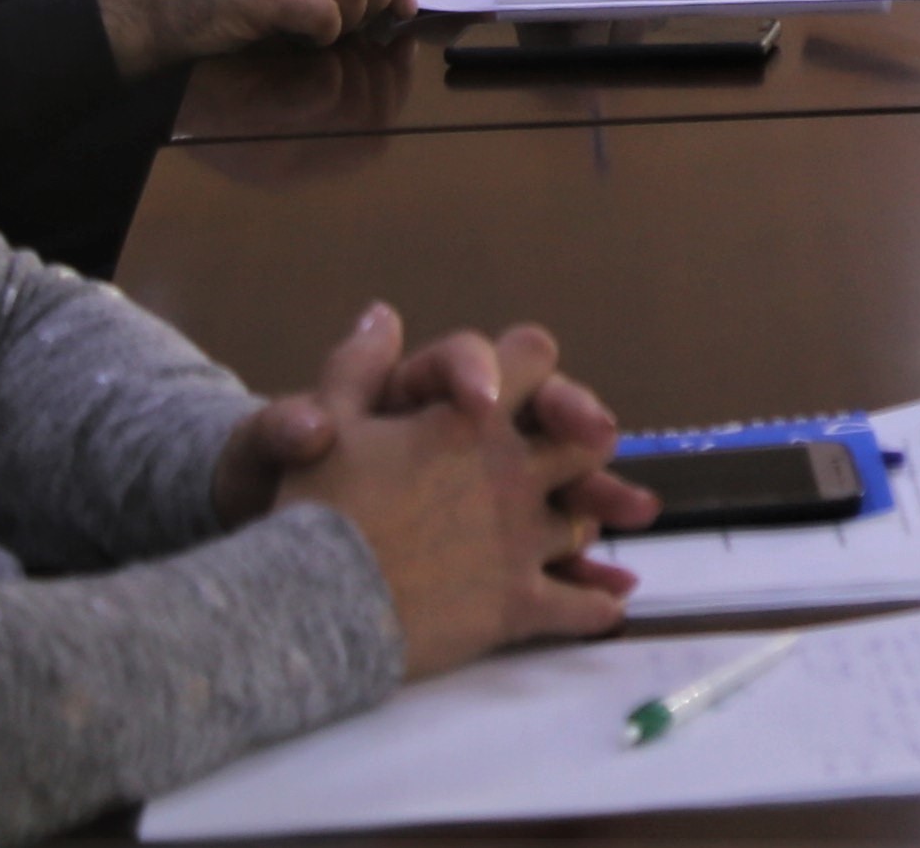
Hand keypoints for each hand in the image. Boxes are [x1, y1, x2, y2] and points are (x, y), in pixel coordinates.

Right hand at [271, 307, 653, 673]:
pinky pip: (579, 606)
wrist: (311, 604)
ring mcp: (523, 540)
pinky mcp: (518, 605)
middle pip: (586, 440)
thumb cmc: (318, 509)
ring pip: (583, 521)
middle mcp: (514, 470)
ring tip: (578, 532)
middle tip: (573, 461)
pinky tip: (608, 606)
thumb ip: (360, 364)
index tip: (523, 386)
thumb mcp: (328, 420)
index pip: (536, 358)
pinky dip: (596, 605)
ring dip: (581, 523)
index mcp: (474, 417)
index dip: (530, 366)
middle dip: (580, 444)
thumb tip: (382, 313)